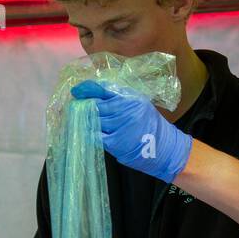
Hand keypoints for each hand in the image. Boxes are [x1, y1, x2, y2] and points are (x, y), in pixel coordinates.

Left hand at [70, 80, 192, 182]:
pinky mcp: (116, 142)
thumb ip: (120, 99)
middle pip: (95, 105)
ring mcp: (120, 126)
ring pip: (94, 121)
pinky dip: (90, 134)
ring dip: (84, 121)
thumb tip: (96, 95)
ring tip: (78, 120)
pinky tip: (87, 133)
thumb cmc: (150, 126)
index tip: (76, 91)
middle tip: (74, 108)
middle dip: (83, 107)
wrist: (164, 148)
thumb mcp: (139, 105)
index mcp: (131, 98)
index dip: (87, 90)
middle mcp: (125, 110)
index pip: (103, 89)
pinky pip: (96, 136)